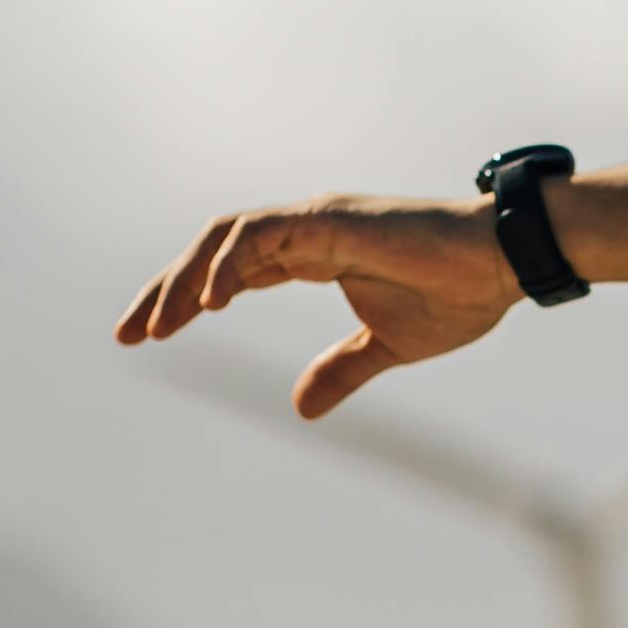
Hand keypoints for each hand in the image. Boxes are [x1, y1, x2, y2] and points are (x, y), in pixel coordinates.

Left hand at [112, 197, 516, 416]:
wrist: (501, 265)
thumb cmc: (458, 296)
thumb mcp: (386, 348)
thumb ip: (340, 371)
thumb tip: (299, 409)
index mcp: (312, 255)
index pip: (232, 272)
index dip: (185, 301)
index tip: (145, 337)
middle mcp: (304, 231)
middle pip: (213, 252)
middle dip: (164, 291)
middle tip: (126, 334)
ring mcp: (313, 219)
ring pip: (225, 238)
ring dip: (184, 280)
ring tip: (156, 326)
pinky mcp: (327, 218)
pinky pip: (258, 234)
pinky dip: (226, 264)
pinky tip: (207, 303)